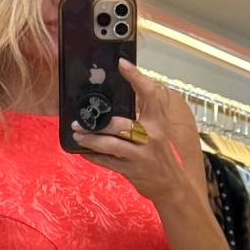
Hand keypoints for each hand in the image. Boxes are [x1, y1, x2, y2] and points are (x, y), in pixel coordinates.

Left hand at [69, 59, 184, 203]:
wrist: (171, 185)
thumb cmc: (160, 152)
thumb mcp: (159, 129)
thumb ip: (145, 111)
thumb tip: (126, 90)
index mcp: (158, 121)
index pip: (149, 94)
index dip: (136, 77)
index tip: (121, 64)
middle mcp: (151, 136)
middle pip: (120, 125)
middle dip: (98, 123)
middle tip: (80, 120)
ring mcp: (141, 155)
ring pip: (111, 145)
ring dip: (91, 140)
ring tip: (78, 135)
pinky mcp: (133, 171)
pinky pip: (108, 163)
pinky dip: (94, 157)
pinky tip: (83, 152)